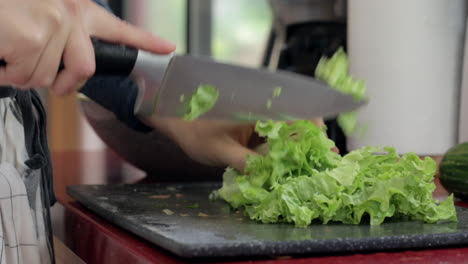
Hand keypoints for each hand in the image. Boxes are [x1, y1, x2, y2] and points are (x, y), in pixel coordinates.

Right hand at [0, 0, 174, 94]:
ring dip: (23, 74)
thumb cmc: (10, 8)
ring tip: (10, 53)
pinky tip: (2, 53)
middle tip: (50, 81)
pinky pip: (22, 77)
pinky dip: (5, 73)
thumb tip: (69, 66)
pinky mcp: (32, 39)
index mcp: (79, 10)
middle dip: (64, 84)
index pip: (120, 30)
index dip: (146, 41)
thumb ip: (66, 36)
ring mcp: (53, 27)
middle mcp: (70, 16)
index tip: (167, 47)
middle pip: (84, 70)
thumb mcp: (45, 13)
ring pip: (46, 78)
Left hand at [147, 118, 332, 171]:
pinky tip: (284, 166)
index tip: (325, 145)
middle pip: (294, 123)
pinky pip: (270, 139)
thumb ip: (246, 164)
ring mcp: (256, 120)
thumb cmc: (193, 129)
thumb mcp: (220, 150)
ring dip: (295, 148)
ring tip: (308, 166)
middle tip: (323, 161)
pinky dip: (279, 151)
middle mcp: (261, 110)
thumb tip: (270, 179)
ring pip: (283, 132)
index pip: (294, 113)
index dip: (314, 128)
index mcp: (257, 107)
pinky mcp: (250, 129)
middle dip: (309, 142)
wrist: (173, 118)